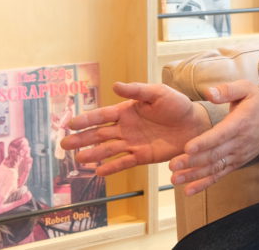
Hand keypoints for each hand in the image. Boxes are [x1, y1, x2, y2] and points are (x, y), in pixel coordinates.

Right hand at [60, 82, 209, 176]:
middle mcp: (126, 127)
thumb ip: (136, 91)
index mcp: (127, 111)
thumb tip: (115, 85)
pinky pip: (124, 162)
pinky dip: (112, 167)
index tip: (70, 124)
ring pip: (108, 149)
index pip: (102, 115)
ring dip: (93, 154)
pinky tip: (98, 172)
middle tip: (64, 145)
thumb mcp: (158, 93)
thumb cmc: (177, 105)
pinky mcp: (143, 156)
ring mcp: (133, 142)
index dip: (86, 120)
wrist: (195, 124)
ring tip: (78, 159)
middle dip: (82, 139)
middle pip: (99, 134)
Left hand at [168, 80, 258, 195]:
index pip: (220, 135)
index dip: (204, 142)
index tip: (187, 148)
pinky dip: (204, 184)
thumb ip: (227, 90)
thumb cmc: (258, 103)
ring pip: (214, 167)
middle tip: (172, 165)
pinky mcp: (236, 163)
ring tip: (175, 179)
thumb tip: (208, 93)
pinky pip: (219, 175)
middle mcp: (239, 142)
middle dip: (192, 161)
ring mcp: (238, 155)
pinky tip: (188, 191)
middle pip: (214, 154)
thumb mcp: (247, 89)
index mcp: (240, 123)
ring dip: (194, 175)